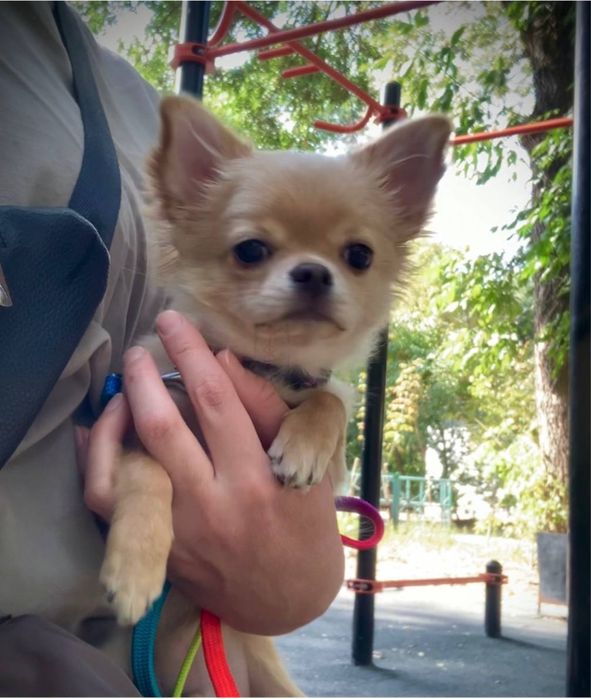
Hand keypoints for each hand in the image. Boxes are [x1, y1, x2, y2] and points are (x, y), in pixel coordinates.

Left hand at [83, 310, 343, 633]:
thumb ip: (267, 413)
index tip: (178, 322)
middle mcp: (214, 504)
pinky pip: (112, 501)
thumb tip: (224, 361)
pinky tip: (105, 427)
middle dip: (148, 373)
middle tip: (146, 342)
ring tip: (127, 381)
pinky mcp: (160, 545)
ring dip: (120, 411)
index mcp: (259, 479)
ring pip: (128, 462)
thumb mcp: (307, 468)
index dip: (193, 353)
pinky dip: (99, 458)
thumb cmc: (305, 526)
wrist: (286, 599)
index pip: (219, 401)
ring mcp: (180, 529)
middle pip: (166, 425)